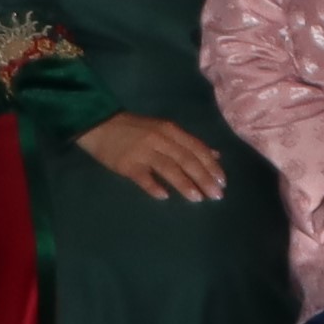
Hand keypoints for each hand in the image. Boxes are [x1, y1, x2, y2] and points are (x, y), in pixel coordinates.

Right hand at [70, 112, 228, 205]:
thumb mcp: (165, 130)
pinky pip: (143, 177)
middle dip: (203, 177)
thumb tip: (216, 156)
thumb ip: (189, 143)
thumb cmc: (136, 130)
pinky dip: (153, 186)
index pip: (196, 148)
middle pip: (186, 159)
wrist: (100, 125)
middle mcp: (160, 139)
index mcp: (170, 130)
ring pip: (168, 168)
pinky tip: (164, 196)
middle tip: (216, 195)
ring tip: (197, 198)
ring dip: (184, 183)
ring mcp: (143, 151)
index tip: (222, 182)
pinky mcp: (127, 164)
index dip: (210, 165)